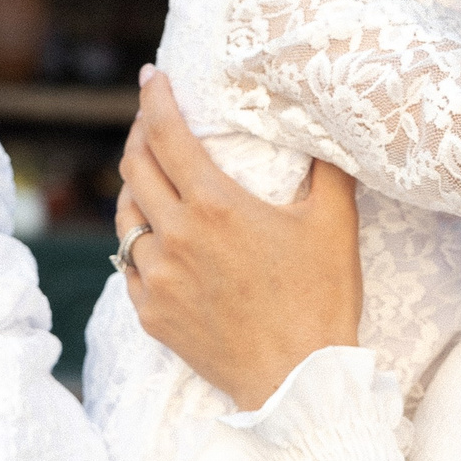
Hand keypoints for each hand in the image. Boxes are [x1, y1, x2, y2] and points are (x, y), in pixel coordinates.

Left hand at [116, 68, 361, 411]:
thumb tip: (326, 126)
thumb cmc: (321, 300)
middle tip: (150, 122)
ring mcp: (157, 278)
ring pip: (125, 217)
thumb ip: (328, 167)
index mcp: (215, 206)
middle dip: (138, 135)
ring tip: (149, 178)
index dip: (154, 99)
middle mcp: (176, 237)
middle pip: (134, 168)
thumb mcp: (335, 224)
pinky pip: (128, 265)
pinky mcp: (151, 314)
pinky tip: (153, 238)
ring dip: (134, 189)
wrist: (297, 383)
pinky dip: (137, 241)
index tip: (151, 77)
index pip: (166, 134)